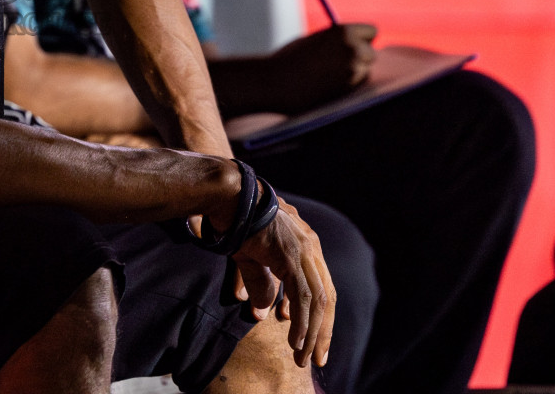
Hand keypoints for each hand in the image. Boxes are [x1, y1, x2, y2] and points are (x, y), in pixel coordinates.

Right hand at [229, 194, 335, 368]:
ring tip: (302, 356)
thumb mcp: (251, 259)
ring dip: (311, 332)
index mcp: (306, 247)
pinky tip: (296, 339)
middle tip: (314, 359)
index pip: (322, 290)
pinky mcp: (291, 254)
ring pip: (318, 301)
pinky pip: (303, 295)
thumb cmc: (237, 222)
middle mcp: (311, 248)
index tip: (313, 344)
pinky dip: (302, 321)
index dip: (321, 319)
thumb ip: (261, 284)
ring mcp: (303, 250)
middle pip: (327, 298)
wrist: (227, 195)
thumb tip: (260, 312)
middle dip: (322, 332)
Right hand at [262, 23, 376, 114]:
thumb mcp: (313, 41)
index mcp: (343, 31)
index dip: (363, 39)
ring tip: (326, 77)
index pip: (371, 31)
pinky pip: (355, 86)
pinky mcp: (349, 90)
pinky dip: (346, 87)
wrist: (274, 82)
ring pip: (364, 72)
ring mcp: (353, 71)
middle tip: (344, 64)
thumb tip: (355, 45)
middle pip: (371, 53)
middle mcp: (353, 49)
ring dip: (353, 75)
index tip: (356, 44)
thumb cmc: (288, 59)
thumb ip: (335, 41)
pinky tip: (325, 87)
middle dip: (361, 58)